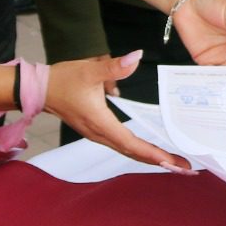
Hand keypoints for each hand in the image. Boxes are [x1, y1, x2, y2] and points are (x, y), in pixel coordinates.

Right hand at [46, 53, 193, 170]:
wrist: (38, 89)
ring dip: (152, 158)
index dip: (154, 154)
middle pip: (134, 153)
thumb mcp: (89, 70)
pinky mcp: (97, 131)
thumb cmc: (63, 80)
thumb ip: (114, 67)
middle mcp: (101, 134)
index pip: (132, 144)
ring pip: (128, 151)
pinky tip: (152, 151)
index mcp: (101, 123)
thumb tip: (137, 57)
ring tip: (175, 163)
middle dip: (160, 162)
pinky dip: (140, 150)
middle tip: (186, 168)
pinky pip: (122, 144)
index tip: (173, 163)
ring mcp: (98, 134)